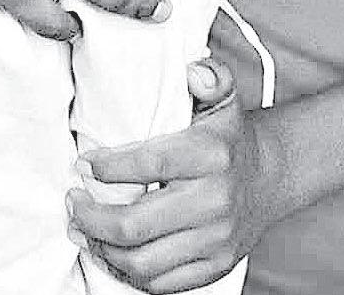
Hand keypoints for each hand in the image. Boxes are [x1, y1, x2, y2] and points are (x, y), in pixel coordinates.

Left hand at [68, 58, 260, 291]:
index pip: (148, 165)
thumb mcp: (223, 98)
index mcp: (210, 157)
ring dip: (101, 249)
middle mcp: (214, 202)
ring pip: (143, 263)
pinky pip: (162, 285)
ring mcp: (215, 241)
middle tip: (72, 202)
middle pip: (135, 225)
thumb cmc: (230, 137)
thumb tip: (194, 70)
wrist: (270, 179)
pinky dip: (127, 274)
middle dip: (91, 218)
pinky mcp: (215, 268)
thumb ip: (210, 77)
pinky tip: (108, 252)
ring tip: (81, 228)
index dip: (107, 168)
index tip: (82, 164)